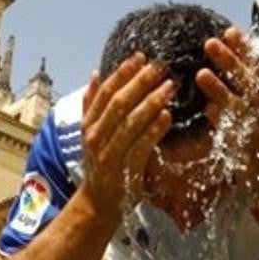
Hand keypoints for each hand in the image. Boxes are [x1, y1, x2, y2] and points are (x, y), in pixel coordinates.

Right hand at [80, 52, 175, 213]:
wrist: (98, 203)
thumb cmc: (101, 164)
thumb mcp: (92, 133)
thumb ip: (92, 104)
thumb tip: (95, 73)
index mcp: (89, 124)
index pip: (106, 93)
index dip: (123, 73)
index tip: (140, 57)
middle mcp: (96, 137)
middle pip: (119, 103)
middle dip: (140, 82)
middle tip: (160, 67)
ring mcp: (110, 154)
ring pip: (131, 123)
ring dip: (151, 102)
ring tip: (169, 86)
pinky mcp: (125, 170)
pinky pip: (141, 146)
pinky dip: (154, 130)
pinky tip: (168, 115)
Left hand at [196, 27, 258, 197]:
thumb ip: (250, 90)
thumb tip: (235, 64)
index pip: (258, 66)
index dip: (245, 48)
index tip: (232, 31)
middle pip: (248, 78)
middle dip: (230, 59)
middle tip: (210, 41)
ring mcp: (257, 126)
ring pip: (237, 102)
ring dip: (219, 87)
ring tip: (201, 74)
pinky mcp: (248, 144)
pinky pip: (232, 129)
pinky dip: (221, 118)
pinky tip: (208, 110)